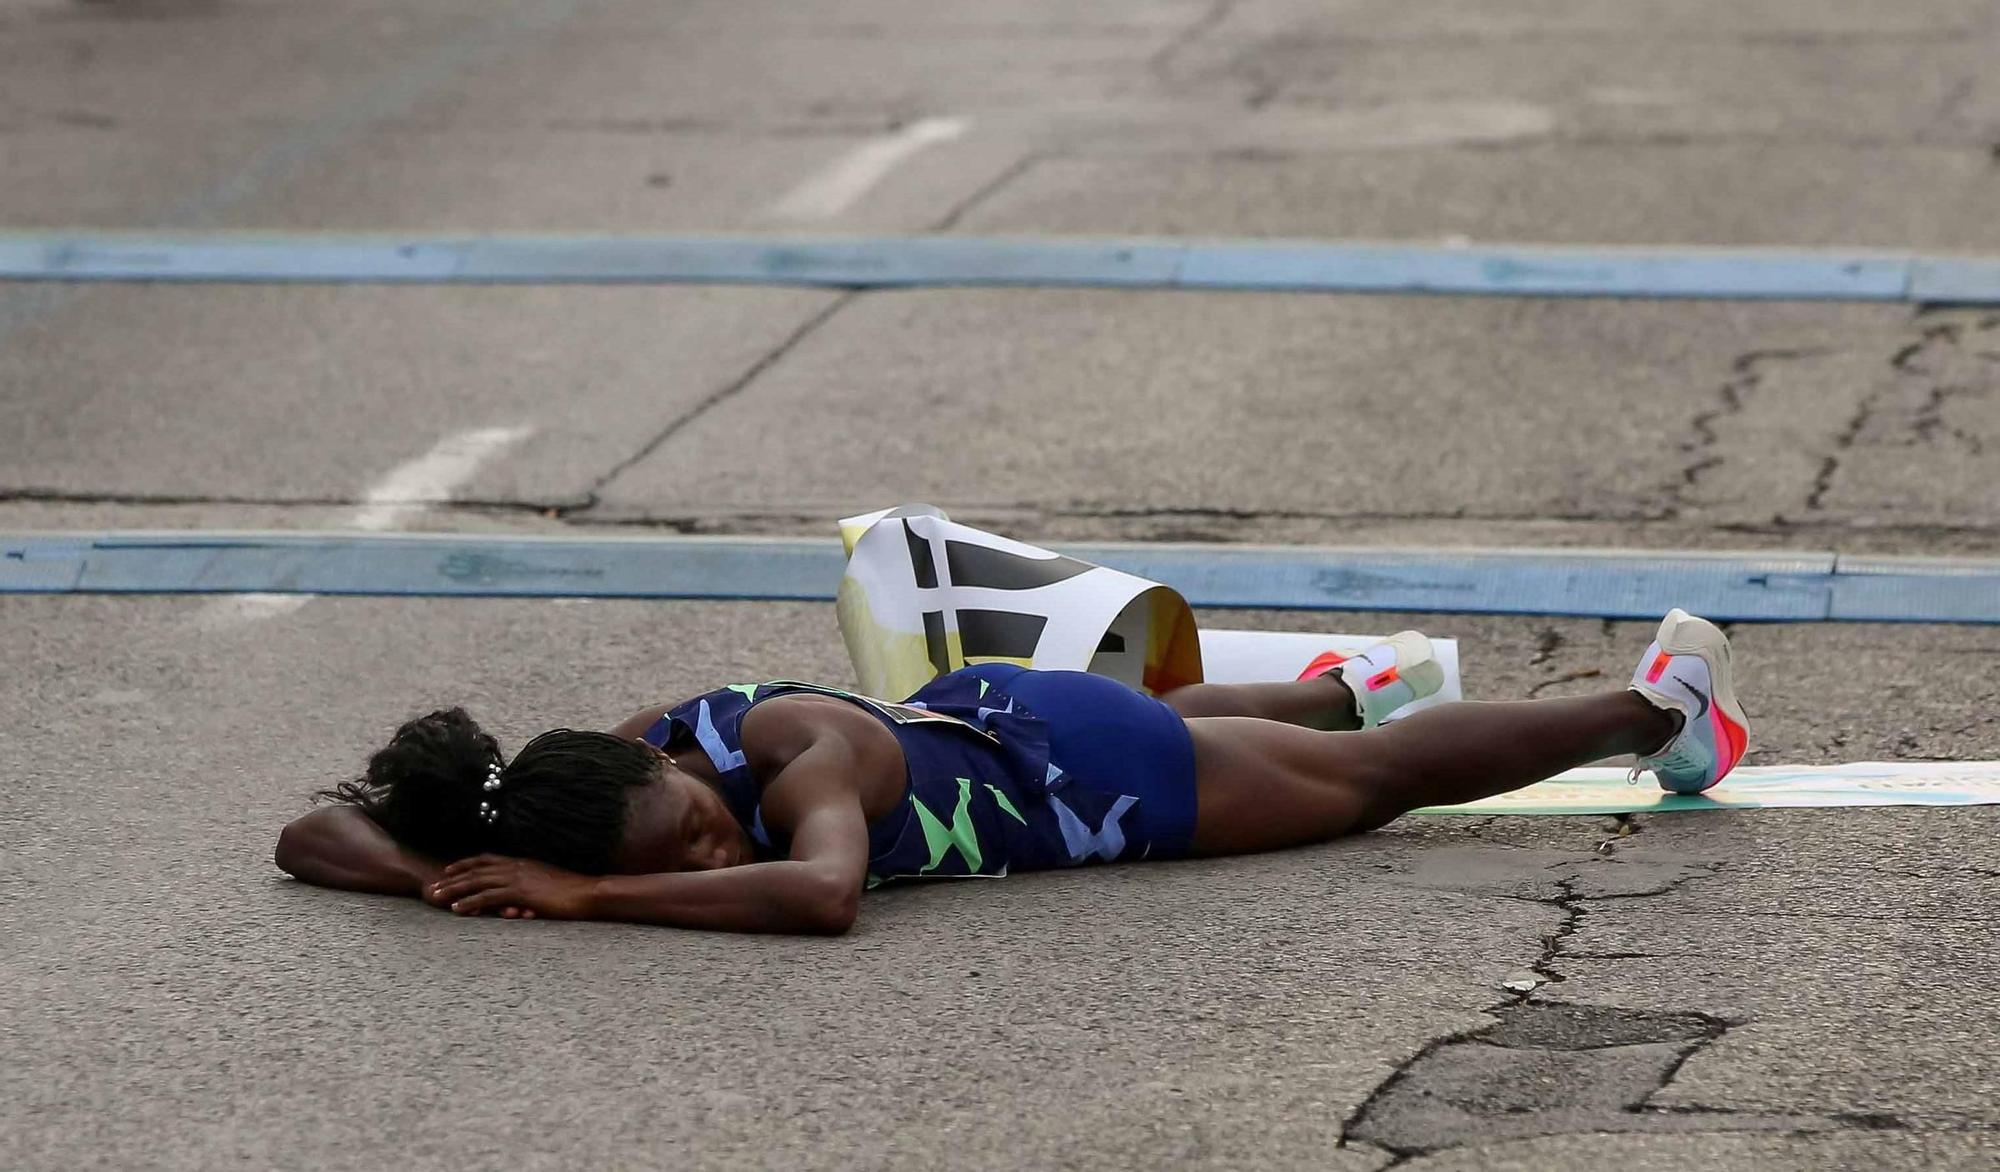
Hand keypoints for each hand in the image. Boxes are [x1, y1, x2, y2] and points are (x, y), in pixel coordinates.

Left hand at [424, 855, 596, 919]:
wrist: (587, 892)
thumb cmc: (573, 890)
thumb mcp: (548, 881)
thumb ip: (531, 882)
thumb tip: (519, 893)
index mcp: (522, 862)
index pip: (487, 859)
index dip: (466, 864)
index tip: (449, 869)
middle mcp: (516, 867)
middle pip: (476, 870)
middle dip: (453, 878)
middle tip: (433, 886)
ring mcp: (517, 878)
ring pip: (477, 882)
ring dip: (454, 890)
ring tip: (436, 897)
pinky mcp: (520, 893)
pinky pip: (489, 897)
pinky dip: (471, 902)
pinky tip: (457, 909)